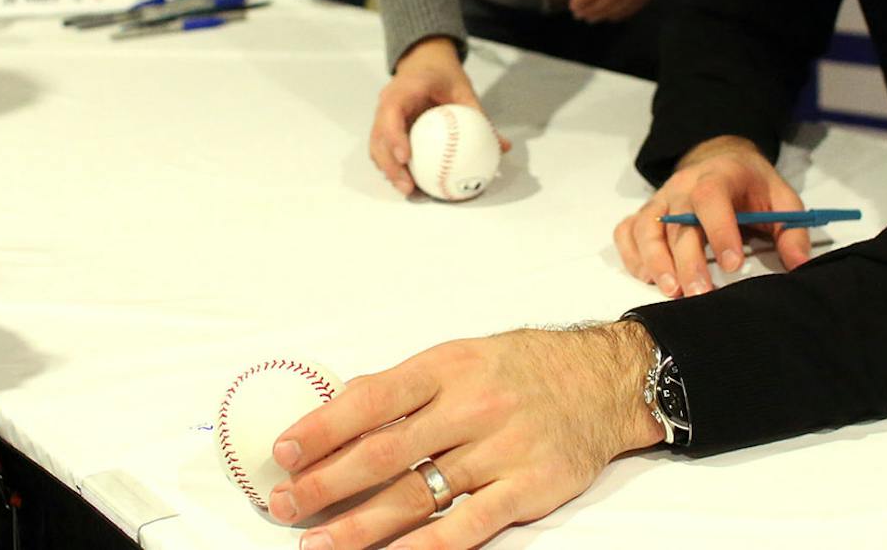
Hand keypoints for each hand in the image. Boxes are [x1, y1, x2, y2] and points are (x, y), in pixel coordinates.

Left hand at [267, 322, 662, 549]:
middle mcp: (471, 407)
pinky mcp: (527, 490)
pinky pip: (467, 526)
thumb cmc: (520, 368)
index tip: (283, 451)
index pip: (373, 398)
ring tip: (320, 544)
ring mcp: (500, 451)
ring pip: (418, 495)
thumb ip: (403, 387)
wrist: (602, 381)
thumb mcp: (460, 356)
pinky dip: (425, 548)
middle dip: (327, 482)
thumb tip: (336, 409)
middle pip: (386, 452)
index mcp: (447, 367)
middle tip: (285, 505)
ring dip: (362, 525)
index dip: (324, 426)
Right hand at [369, 36, 503, 196]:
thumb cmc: (443, 75)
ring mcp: (382, 116)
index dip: (394, 136)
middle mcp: (386, 103)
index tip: (406, 157)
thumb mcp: (463, 89)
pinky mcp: (384, 127)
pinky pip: (383, 149)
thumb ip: (480, 116)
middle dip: (389, 165)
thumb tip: (503, 146)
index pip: (391, 113)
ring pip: (376, 147)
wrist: (424, 62)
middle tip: (408, 186)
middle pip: (378, 137)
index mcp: (403, 90)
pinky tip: (410, 182)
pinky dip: (392, 166)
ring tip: (408, 190)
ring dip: (388, 170)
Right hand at [614, 135, 811, 297]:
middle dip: (687, 261)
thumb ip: (792, 230)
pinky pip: (627, 232)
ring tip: (672, 291)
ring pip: (646, 228)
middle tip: (700, 294)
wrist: (721, 161)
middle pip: (676, 222)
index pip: (711, 197)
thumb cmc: (752, 186)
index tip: (733, 264)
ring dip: (655, 261)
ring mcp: (660, 199)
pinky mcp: (646, 213)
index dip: (719, 230)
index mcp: (719, 175)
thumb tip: (800, 266)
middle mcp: (683, 185)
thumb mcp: (781, 199)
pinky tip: (649, 277)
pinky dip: (632, 256)